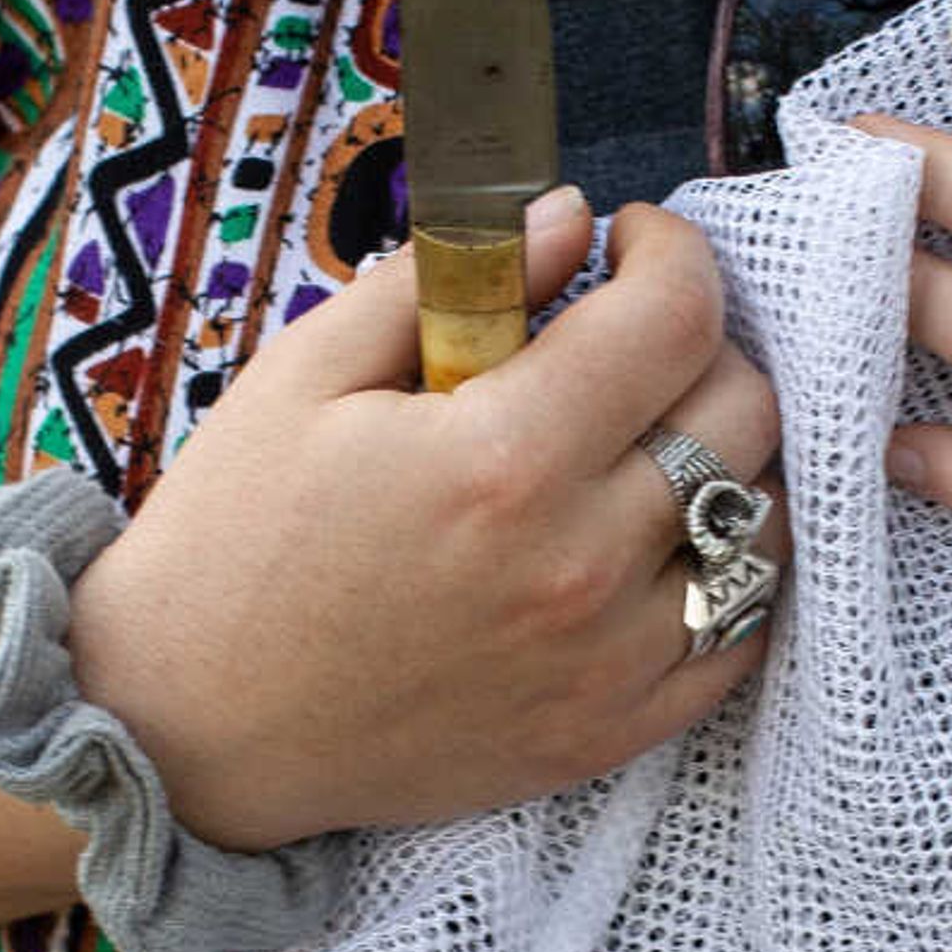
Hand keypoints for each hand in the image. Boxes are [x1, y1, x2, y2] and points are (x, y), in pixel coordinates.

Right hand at [73, 189, 787, 851]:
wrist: (190, 728)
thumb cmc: (234, 541)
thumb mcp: (307, 375)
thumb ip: (444, 281)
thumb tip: (564, 218)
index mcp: (502, 457)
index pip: (678, 317)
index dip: (673, 252)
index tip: (630, 244)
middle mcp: (578, 562)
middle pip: (745, 412)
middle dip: (701, 346)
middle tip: (632, 342)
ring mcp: (606, 660)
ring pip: (762, 526)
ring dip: (727, 462)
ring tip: (649, 443)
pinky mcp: (609, 733)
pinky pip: (741, 639)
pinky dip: (724, 576)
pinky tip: (657, 543)